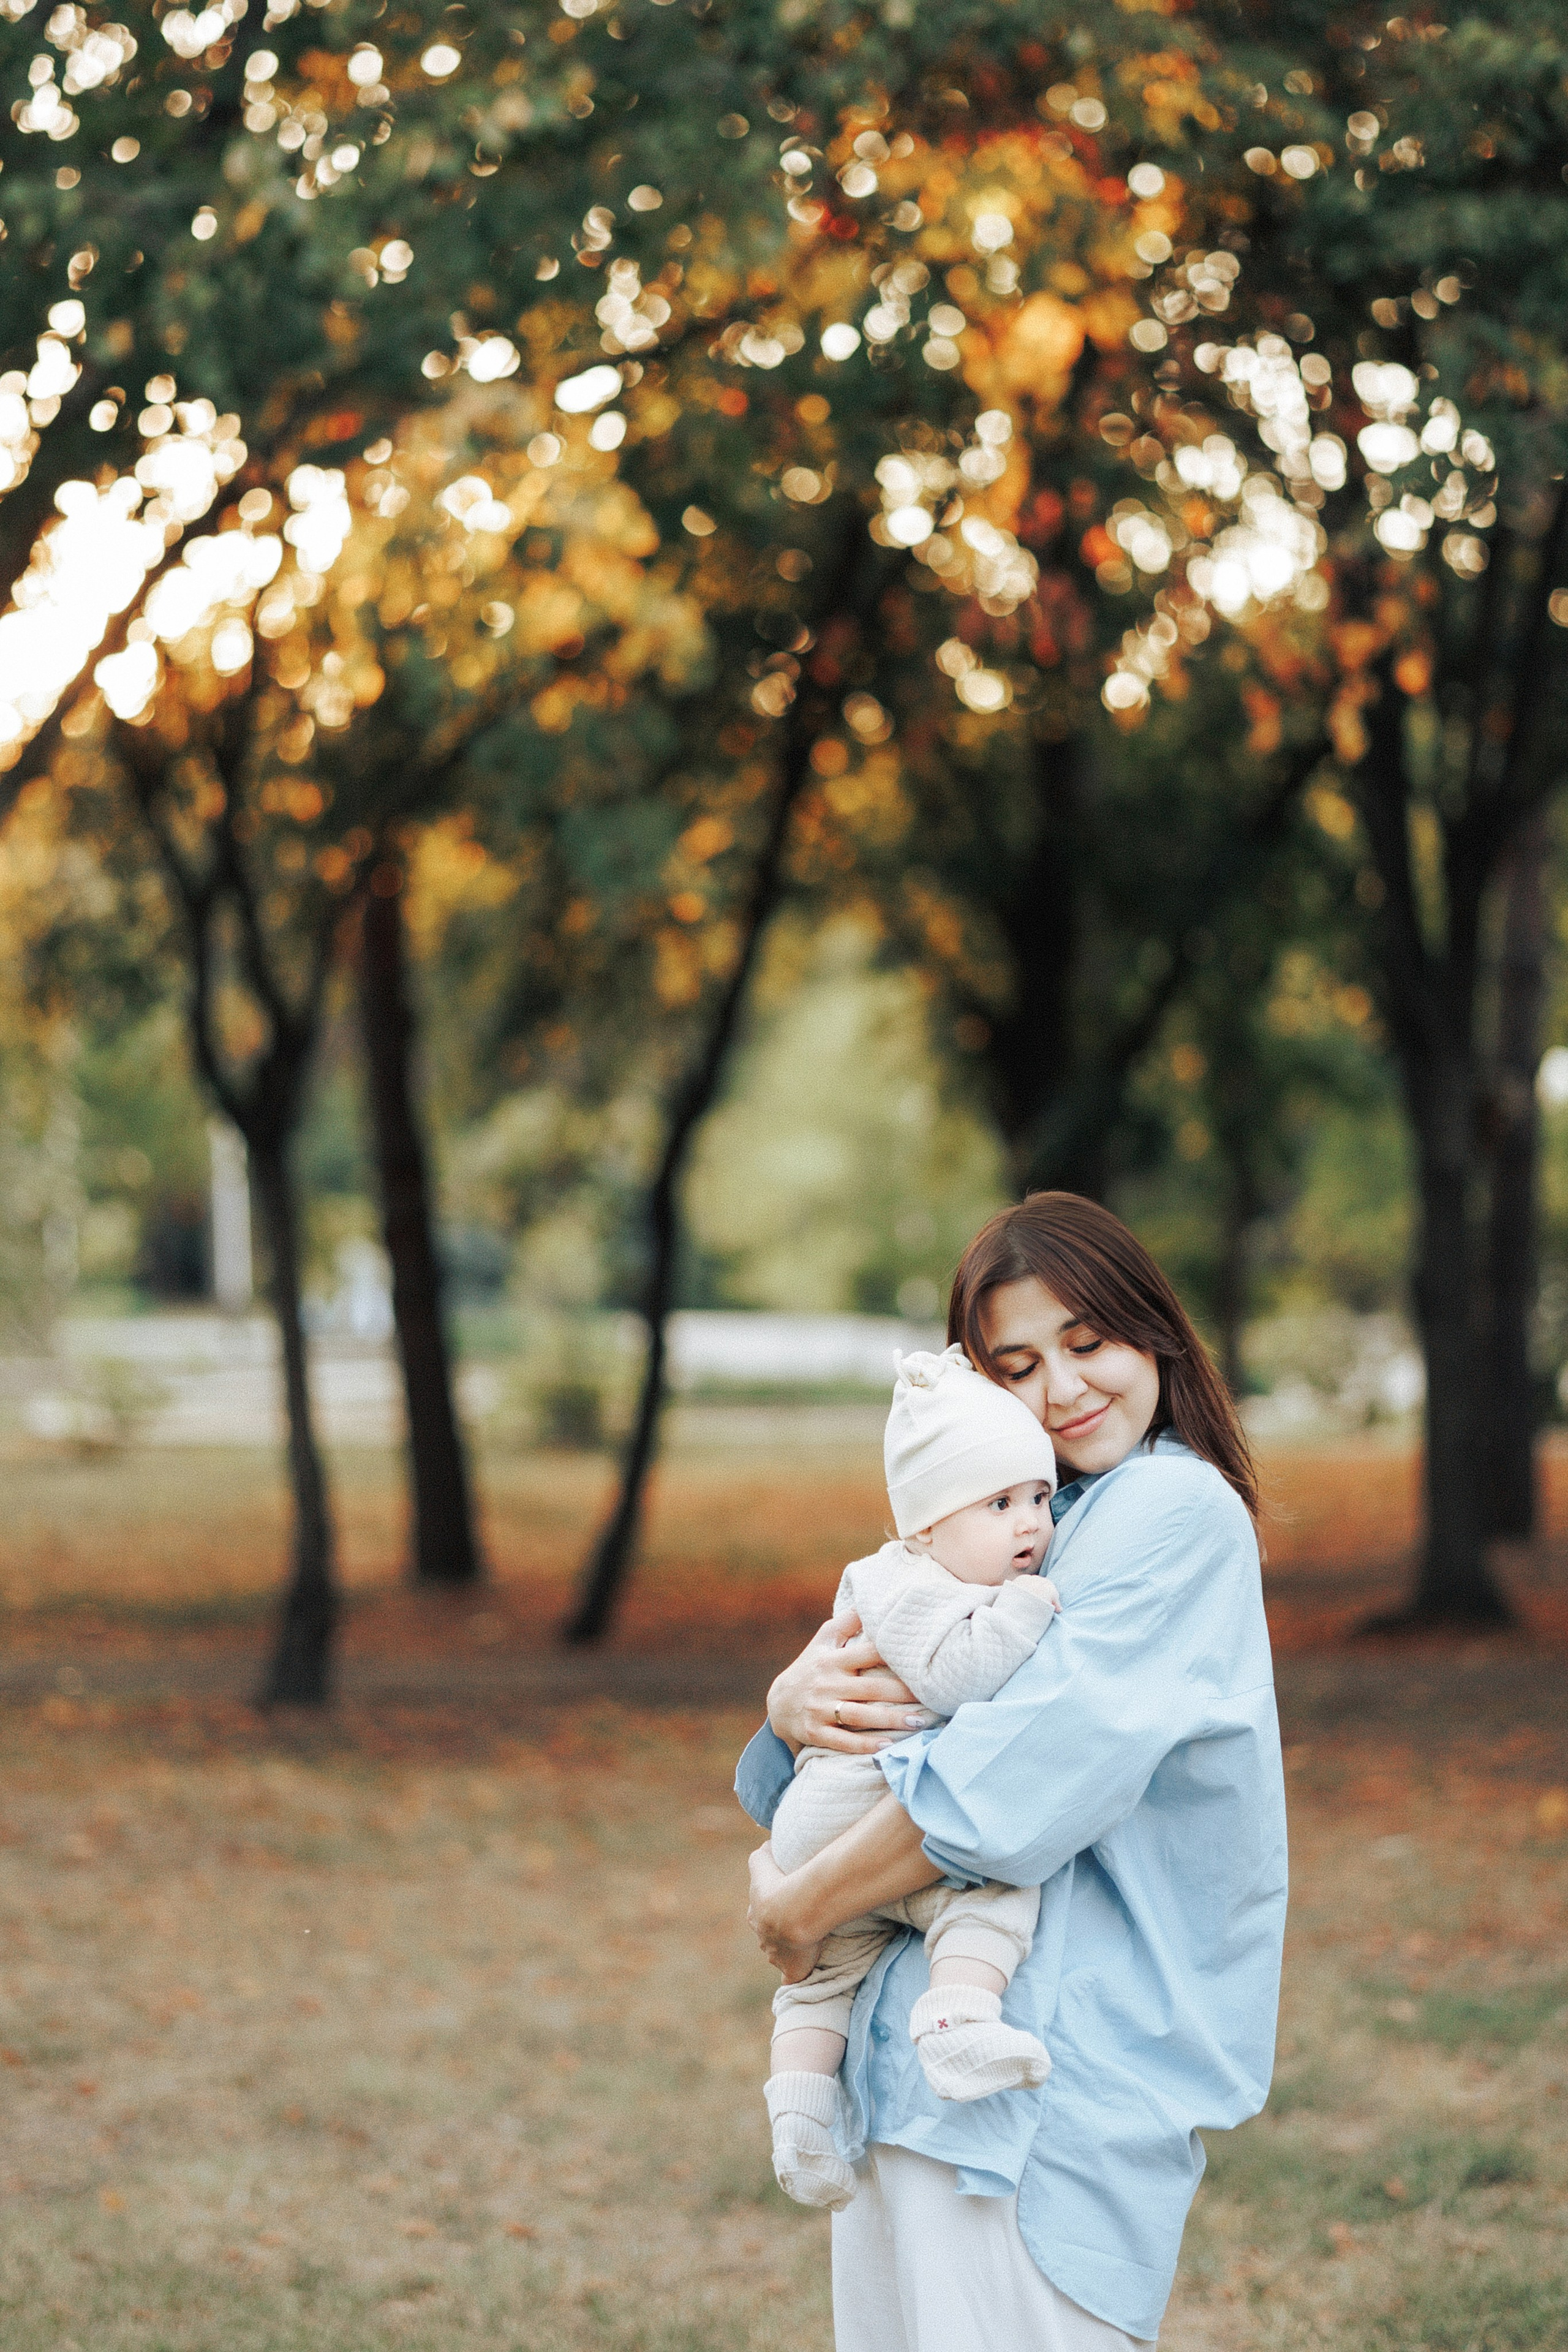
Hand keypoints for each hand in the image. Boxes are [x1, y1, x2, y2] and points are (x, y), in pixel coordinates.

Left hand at [748, 1845, 825, 1982]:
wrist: (794, 1912)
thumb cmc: (780, 1885)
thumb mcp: (762, 1861)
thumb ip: (762, 1854)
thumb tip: (766, 1845)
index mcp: (756, 1915)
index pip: (760, 1913)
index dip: (771, 1909)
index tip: (784, 1905)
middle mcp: (763, 1938)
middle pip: (769, 1936)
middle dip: (778, 1933)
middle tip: (797, 1925)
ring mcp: (776, 1956)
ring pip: (780, 1955)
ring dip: (790, 1951)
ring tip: (805, 1944)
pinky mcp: (792, 1970)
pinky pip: (792, 1976)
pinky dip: (795, 1976)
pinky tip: (801, 1975)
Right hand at [766, 1611, 930, 1754]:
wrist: (777, 1703)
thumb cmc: (811, 1667)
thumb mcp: (823, 1641)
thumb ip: (846, 1622)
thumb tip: (869, 1600)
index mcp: (833, 1659)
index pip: (867, 1654)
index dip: (893, 1655)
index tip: (920, 1659)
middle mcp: (827, 1684)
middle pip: (870, 1688)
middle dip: (901, 1694)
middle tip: (932, 1697)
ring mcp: (820, 1709)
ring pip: (859, 1716)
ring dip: (890, 1720)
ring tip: (919, 1723)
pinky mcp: (815, 1733)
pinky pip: (843, 1741)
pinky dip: (865, 1745)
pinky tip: (887, 1748)